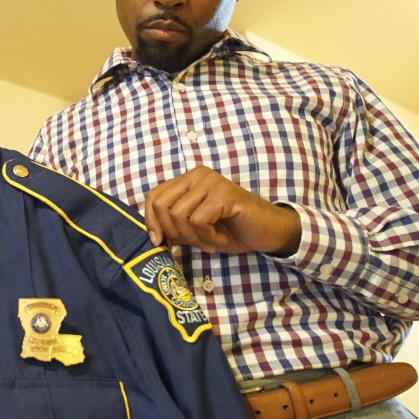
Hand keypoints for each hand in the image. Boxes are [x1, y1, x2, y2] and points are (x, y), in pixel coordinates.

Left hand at [144, 166, 300, 255]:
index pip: (153, 196)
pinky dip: (207, 238)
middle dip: (172, 232)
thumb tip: (153, 235)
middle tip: (193, 244)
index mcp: (187, 180)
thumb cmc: (232, 230)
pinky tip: (220, 240)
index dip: (151, 221)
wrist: (268, 232)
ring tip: (211, 242)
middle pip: (161, 205)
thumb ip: (174, 226)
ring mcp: (211, 182)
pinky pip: (198, 221)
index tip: (161, 242)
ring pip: (179, 215)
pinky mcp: (224, 194)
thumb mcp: (195, 229)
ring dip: (194, 238)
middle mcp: (197, 175)